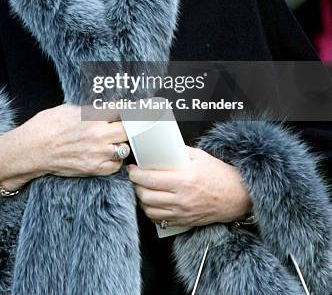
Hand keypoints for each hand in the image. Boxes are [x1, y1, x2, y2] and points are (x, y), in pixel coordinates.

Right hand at [28, 104, 129, 177]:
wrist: (32, 149)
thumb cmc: (47, 126)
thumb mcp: (70, 108)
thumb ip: (91, 110)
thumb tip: (104, 109)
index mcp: (93, 117)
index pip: (123, 111)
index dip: (130, 109)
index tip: (134, 110)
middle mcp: (98, 135)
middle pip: (129, 130)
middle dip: (130, 126)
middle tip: (128, 125)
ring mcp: (97, 154)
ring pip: (125, 148)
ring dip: (123, 143)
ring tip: (116, 140)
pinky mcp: (93, 169)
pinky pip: (116, 166)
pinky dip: (116, 160)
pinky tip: (109, 154)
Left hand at [127, 146, 251, 227]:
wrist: (237, 196)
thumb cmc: (220, 175)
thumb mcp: (200, 157)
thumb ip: (180, 152)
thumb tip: (163, 147)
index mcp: (184, 180)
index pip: (150, 179)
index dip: (136, 174)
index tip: (132, 169)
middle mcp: (181, 198)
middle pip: (146, 196)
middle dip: (136, 186)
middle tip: (135, 178)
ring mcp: (182, 212)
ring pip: (150, 210)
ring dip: (141, 200)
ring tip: (141, 190)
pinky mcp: (185, 221)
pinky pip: (160, 221)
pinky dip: (151, 212)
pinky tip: (151, 204)